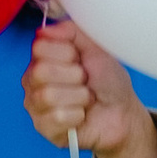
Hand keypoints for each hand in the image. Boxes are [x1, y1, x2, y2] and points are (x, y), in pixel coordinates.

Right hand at [23, 15, 156, 157]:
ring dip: (78, 97)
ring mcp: (36, 106)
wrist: (123, 112)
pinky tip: (82, 116)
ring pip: (47, 95)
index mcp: (42, 58)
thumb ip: (71, 32)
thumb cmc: (107, 80)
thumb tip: (44, 29)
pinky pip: (55, 118)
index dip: (66, 53)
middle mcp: (33, 80)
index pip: (39, 47)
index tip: (80, 60)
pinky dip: (77, 115)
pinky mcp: (44, 128)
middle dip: (74, 76)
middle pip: (40, 71)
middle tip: (85, 82)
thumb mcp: (95, 47)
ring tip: (86, 99)